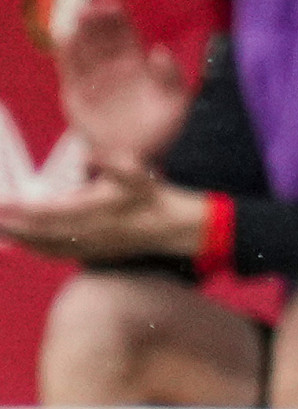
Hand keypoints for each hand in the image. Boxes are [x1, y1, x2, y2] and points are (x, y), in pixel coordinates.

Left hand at [0, 163, 208, 264]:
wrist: (170, 227)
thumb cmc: (151, 196)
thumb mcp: (135, 172)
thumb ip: (109, 162)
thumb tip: (88, 155)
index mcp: (90, 211)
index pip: (44, 213)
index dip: (18, 210)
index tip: (0, 203)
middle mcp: (83, 233)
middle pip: (36, 232)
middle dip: (10, 225)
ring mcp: (84, 246)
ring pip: (42, 246)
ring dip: (19, 238)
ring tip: (1, 229)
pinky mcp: (88, 254)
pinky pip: (53, 254)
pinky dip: (34, 248)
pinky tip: (25, 243)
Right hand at [56, 2, 193, 174]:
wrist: (138, 160)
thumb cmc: (161, 131)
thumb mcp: (176, 102)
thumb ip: (171, 76)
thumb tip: (159, 50)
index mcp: (138, 67)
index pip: (125, 36)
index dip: (118, 20)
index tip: (111, 3)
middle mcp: (114, 71)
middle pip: (103, 39)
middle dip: (97, 21)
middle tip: (92, 5)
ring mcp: (95, 84)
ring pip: (85, 52)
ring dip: (80, 33)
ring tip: (77, 15)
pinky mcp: (77, 99)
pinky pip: (70, 74)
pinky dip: (66, 57)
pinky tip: (64, 39)